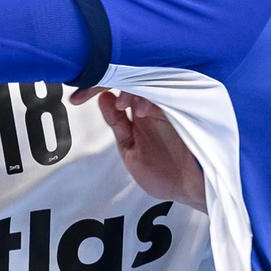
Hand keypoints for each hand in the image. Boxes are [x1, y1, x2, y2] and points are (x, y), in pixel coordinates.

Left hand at [71, 89, 205, 210]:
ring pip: (147, 82)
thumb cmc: (165, 175)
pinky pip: (166, 92)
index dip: (94, 90)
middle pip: (129, 81)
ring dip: (130, 90)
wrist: (192, 190)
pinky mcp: (183, 108)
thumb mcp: (131, 150)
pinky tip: (142, 111)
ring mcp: (167, 106)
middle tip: (93, 91)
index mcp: (139, 115)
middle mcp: (152, 106)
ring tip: (122, 106)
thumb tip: (103, 98)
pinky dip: (150, 98)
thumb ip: (118, 125)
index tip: (77, 98)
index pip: (115, 93)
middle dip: (109, 82)